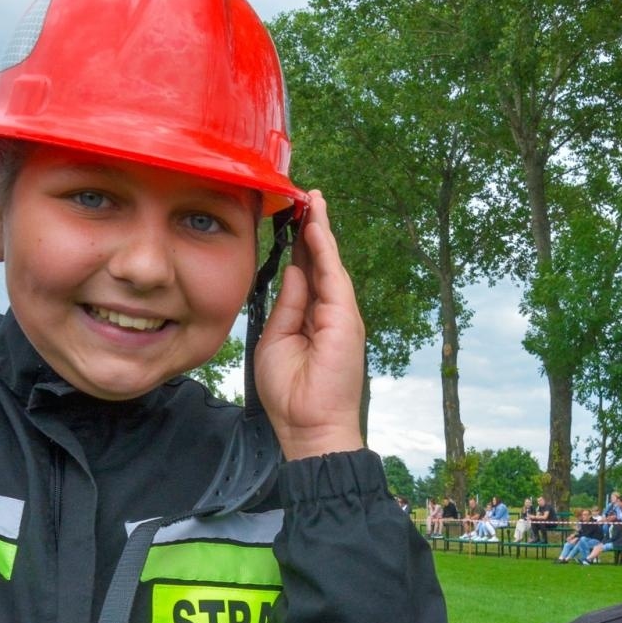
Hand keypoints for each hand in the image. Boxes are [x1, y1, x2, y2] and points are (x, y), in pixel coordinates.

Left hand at [253, 191, 364, 459]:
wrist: (309, 427)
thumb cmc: (290, 394)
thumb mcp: (276, 340)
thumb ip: (286, 305)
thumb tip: (293, 270)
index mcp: (311, 318)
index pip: (306, 273)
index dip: (298, 245)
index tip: (290, 217)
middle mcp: (330, 312)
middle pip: (320, 262)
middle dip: (312, 228)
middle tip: (304, 195)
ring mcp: (341, 314)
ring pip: (329, 263)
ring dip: (320, 229)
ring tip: (312, 198)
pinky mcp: (345, 318)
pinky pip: (333, 276)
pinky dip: (324, 249)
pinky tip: (314, 225)